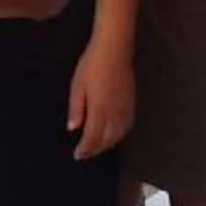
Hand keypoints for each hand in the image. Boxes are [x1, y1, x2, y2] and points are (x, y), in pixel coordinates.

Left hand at [69, 41, 134, 159]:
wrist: (114, 50)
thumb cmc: (92, 65)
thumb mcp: (77, 86)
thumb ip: (76, 109)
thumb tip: (73, 128)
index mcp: (99, 109)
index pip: (93, 137)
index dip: (85, 149)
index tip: (78, 155)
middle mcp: (115, 112)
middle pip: (107, 140)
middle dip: (96, 150)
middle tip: (85, 154)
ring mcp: (125, 108)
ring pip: (119, 135)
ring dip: (108, 144)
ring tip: (97, 147)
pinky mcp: (132, 102)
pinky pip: (127, 126)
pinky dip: (119, 135)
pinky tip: (114, 135)